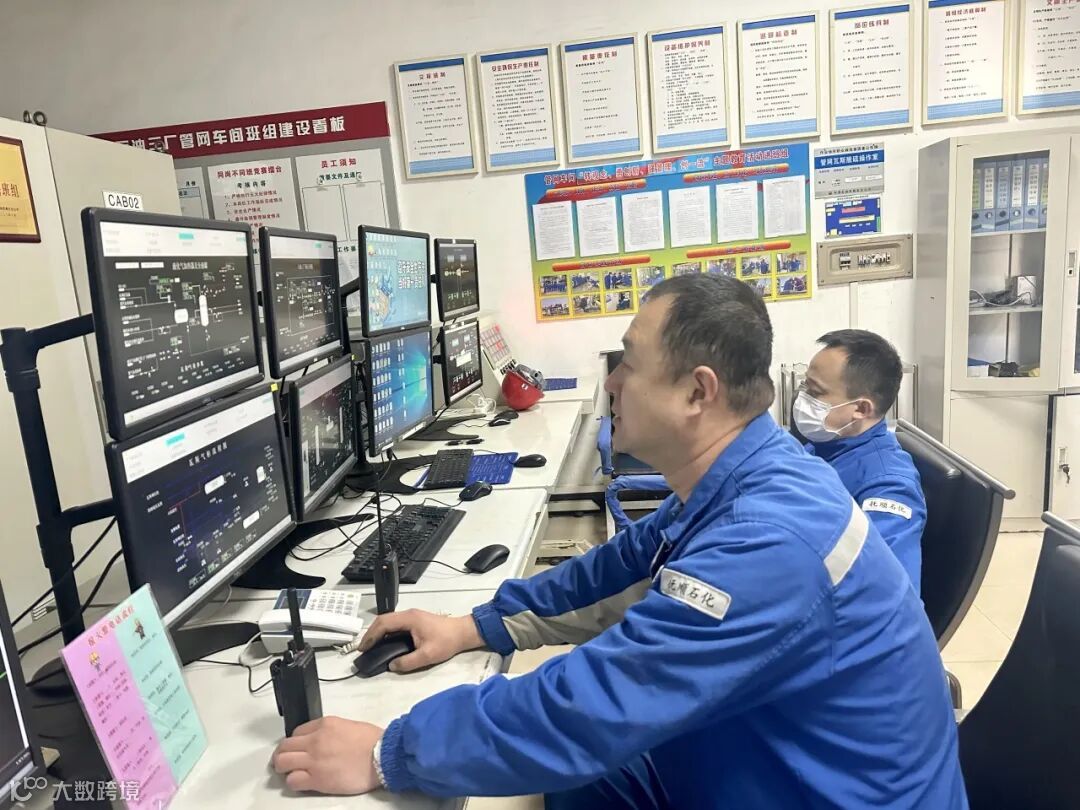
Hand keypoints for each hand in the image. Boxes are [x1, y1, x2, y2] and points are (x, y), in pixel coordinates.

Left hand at [272, 717, 382, 793]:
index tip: (298, 749)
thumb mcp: (348, 725)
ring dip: (283, 768)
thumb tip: (321, 740)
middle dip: (282, 754)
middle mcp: (315, 740)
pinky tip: (300, 782)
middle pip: (284, 746)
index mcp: (324, 724)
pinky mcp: (317, 779)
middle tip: (286, 761)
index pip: (297, 732)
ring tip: (289, 773)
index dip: (295, 742)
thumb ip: (330, 731)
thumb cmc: (372, 741)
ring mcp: (314, 760)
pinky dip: (293, 782)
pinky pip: (292, 781)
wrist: (382, 756)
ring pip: (282, 762)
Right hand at [359, 609, 483, 672]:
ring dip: (378, 633)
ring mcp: (412, 616)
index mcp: (409, 619)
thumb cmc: (446, 642)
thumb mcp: (427, 655)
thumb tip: (391, 666)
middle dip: (371, 634)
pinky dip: (387, 633)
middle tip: (363, 649)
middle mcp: (408, 614)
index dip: (371, 636)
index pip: (383, 624)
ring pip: (389, 621)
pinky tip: (385, 643)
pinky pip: (396, 625)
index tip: (363, 648)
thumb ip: (407, 662)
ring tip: (371, 647)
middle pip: (383, 620)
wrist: (463, 632)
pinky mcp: (415, 621)